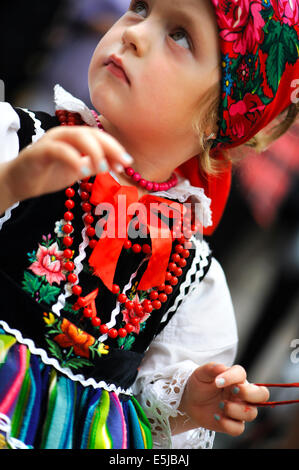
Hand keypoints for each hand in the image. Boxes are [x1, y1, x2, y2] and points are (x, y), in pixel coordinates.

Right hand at [3, 125, 132, 206]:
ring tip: (104, 167)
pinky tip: (83, 172)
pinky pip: (58, 150)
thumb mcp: (77, 171)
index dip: (115, 147)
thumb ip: (94, 165)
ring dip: (94, 151)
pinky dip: (73, 158)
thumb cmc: (48, 174)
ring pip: (76, 136)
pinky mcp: (39, 151)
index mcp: (74, 138)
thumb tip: (114, 164)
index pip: (99, 136)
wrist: (19, 183)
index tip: (127, 162)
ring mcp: (51, 141)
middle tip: (122, 163)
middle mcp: (64, 134)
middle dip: (110, 147)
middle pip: (91, 133)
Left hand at [176, 363, 268, 436]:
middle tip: (233, 391)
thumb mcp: (202, 373)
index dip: (232, 377)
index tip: (217, 381)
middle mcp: (241, 393)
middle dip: (249, 394)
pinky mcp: (233, 424)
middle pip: (262, 394)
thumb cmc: (199, 384)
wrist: (190, 401)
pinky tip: (217, 416)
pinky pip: (239, 429)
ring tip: (220, 405)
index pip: (242, 374)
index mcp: (235, 378)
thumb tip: (223, 368)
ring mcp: (239, 409)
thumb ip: (212, 368)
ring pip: (251, 414)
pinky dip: (228, 424)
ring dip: (236, 410)